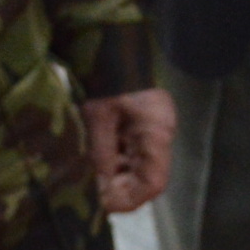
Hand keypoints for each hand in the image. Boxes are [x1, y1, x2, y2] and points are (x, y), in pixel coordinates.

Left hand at [79, 88, 174, 213]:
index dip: (129, 200)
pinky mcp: (144, 124)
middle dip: (119, 188)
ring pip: (138, 167)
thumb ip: (100, 155)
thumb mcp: (97, 118)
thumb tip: (99, 189)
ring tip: (89, 173)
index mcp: (155, 133)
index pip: (153, 184)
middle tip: (90, 191)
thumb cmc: (108, 78)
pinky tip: (96, 157)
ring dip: (115, 175)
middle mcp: (160, 134)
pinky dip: (115, 160)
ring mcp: (154, 129)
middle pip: (146, 178)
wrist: (114, 45)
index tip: (103, 205)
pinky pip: (133, 152)